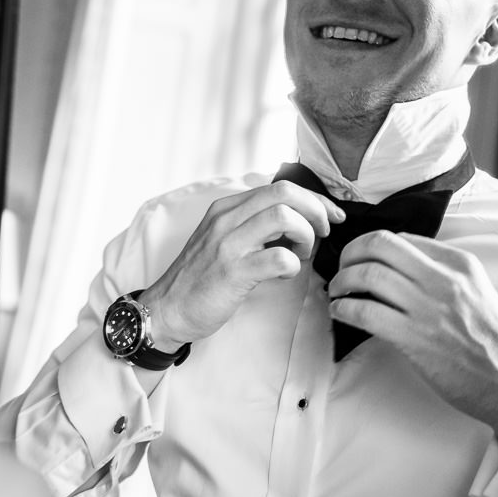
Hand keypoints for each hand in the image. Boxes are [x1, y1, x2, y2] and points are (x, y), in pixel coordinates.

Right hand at [143, 180, 345, 348]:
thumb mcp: (222, 239)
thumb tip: (298, 221)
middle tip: (323, 232)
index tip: (329, 215)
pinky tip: (285, 273)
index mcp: (225, 209)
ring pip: (284, 217)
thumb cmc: (200, 278)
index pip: (279, 187)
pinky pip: (279, 257)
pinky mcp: (233, 272)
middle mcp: (225, 220)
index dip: (313, 199)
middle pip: (284, 193)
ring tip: (302, 253)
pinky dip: (293, 265)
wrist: (168, 309)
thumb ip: (252, 226)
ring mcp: (228, 245)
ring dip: (306, 235)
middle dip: (315, 210)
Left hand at [328, 232, 497, 449]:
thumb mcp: (474, 289)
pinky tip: (341, 312)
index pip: (401, 238)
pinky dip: (344, 309)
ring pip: (367, 275)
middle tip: (341, 268)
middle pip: (379, 245)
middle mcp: (443, 279)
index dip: (371, 246)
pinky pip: (365, 312)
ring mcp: (428, 308)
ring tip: (337, 292)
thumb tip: (394, 260)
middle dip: (350, 253)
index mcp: (459, 263)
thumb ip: (440, 270)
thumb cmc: (488, 338)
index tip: (360, 260)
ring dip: (341, 282)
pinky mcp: (414, 337)